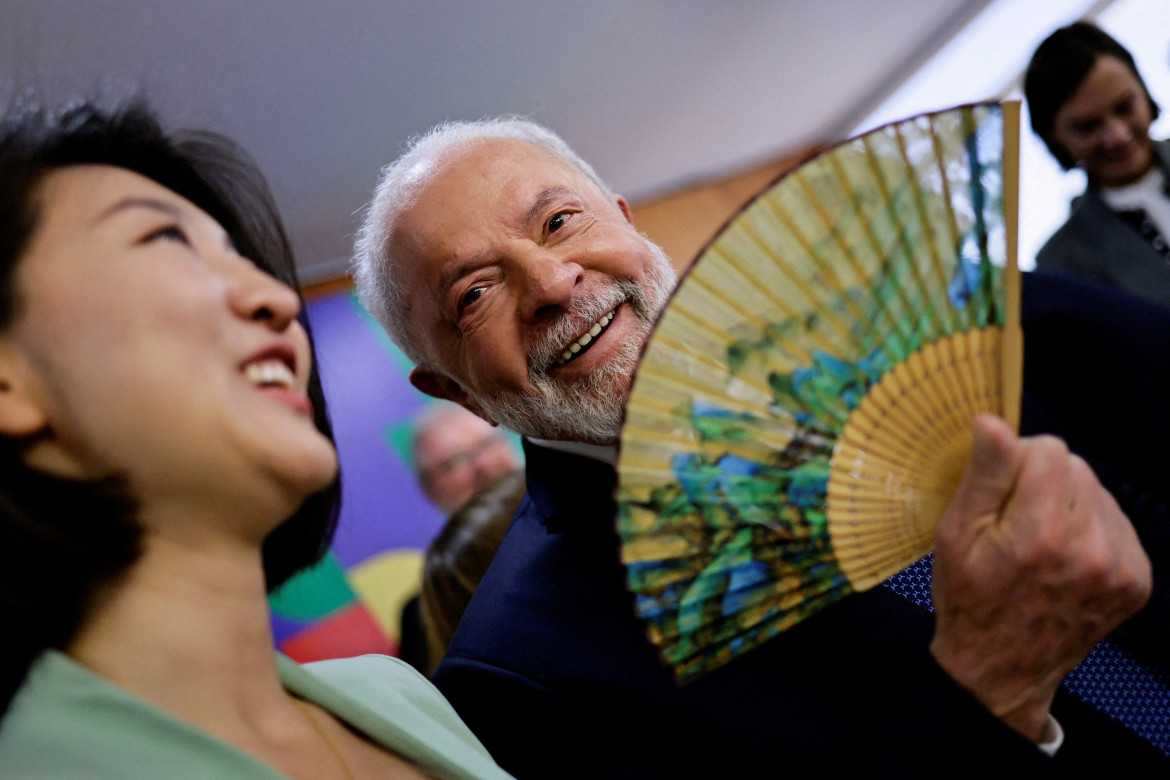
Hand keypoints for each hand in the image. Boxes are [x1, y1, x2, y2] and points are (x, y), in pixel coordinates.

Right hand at [929, 414, 1150, 742]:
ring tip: (1039, 541)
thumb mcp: (955, 535)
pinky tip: (1064, 555)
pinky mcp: (1137, 578)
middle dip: (1042, 483)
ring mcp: (1120, 566)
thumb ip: (983, 475)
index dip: (1015, 461)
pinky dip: (1090, 530)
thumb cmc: (970, 598)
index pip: (1048, 448)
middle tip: (1013, 522)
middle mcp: (1091, 548)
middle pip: (1074, 467)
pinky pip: (1116, 521)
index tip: (998, 492)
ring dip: (1069, 505)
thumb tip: (992, 422)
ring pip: (1097, 491)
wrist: (1001, 667)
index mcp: (1041, 533)